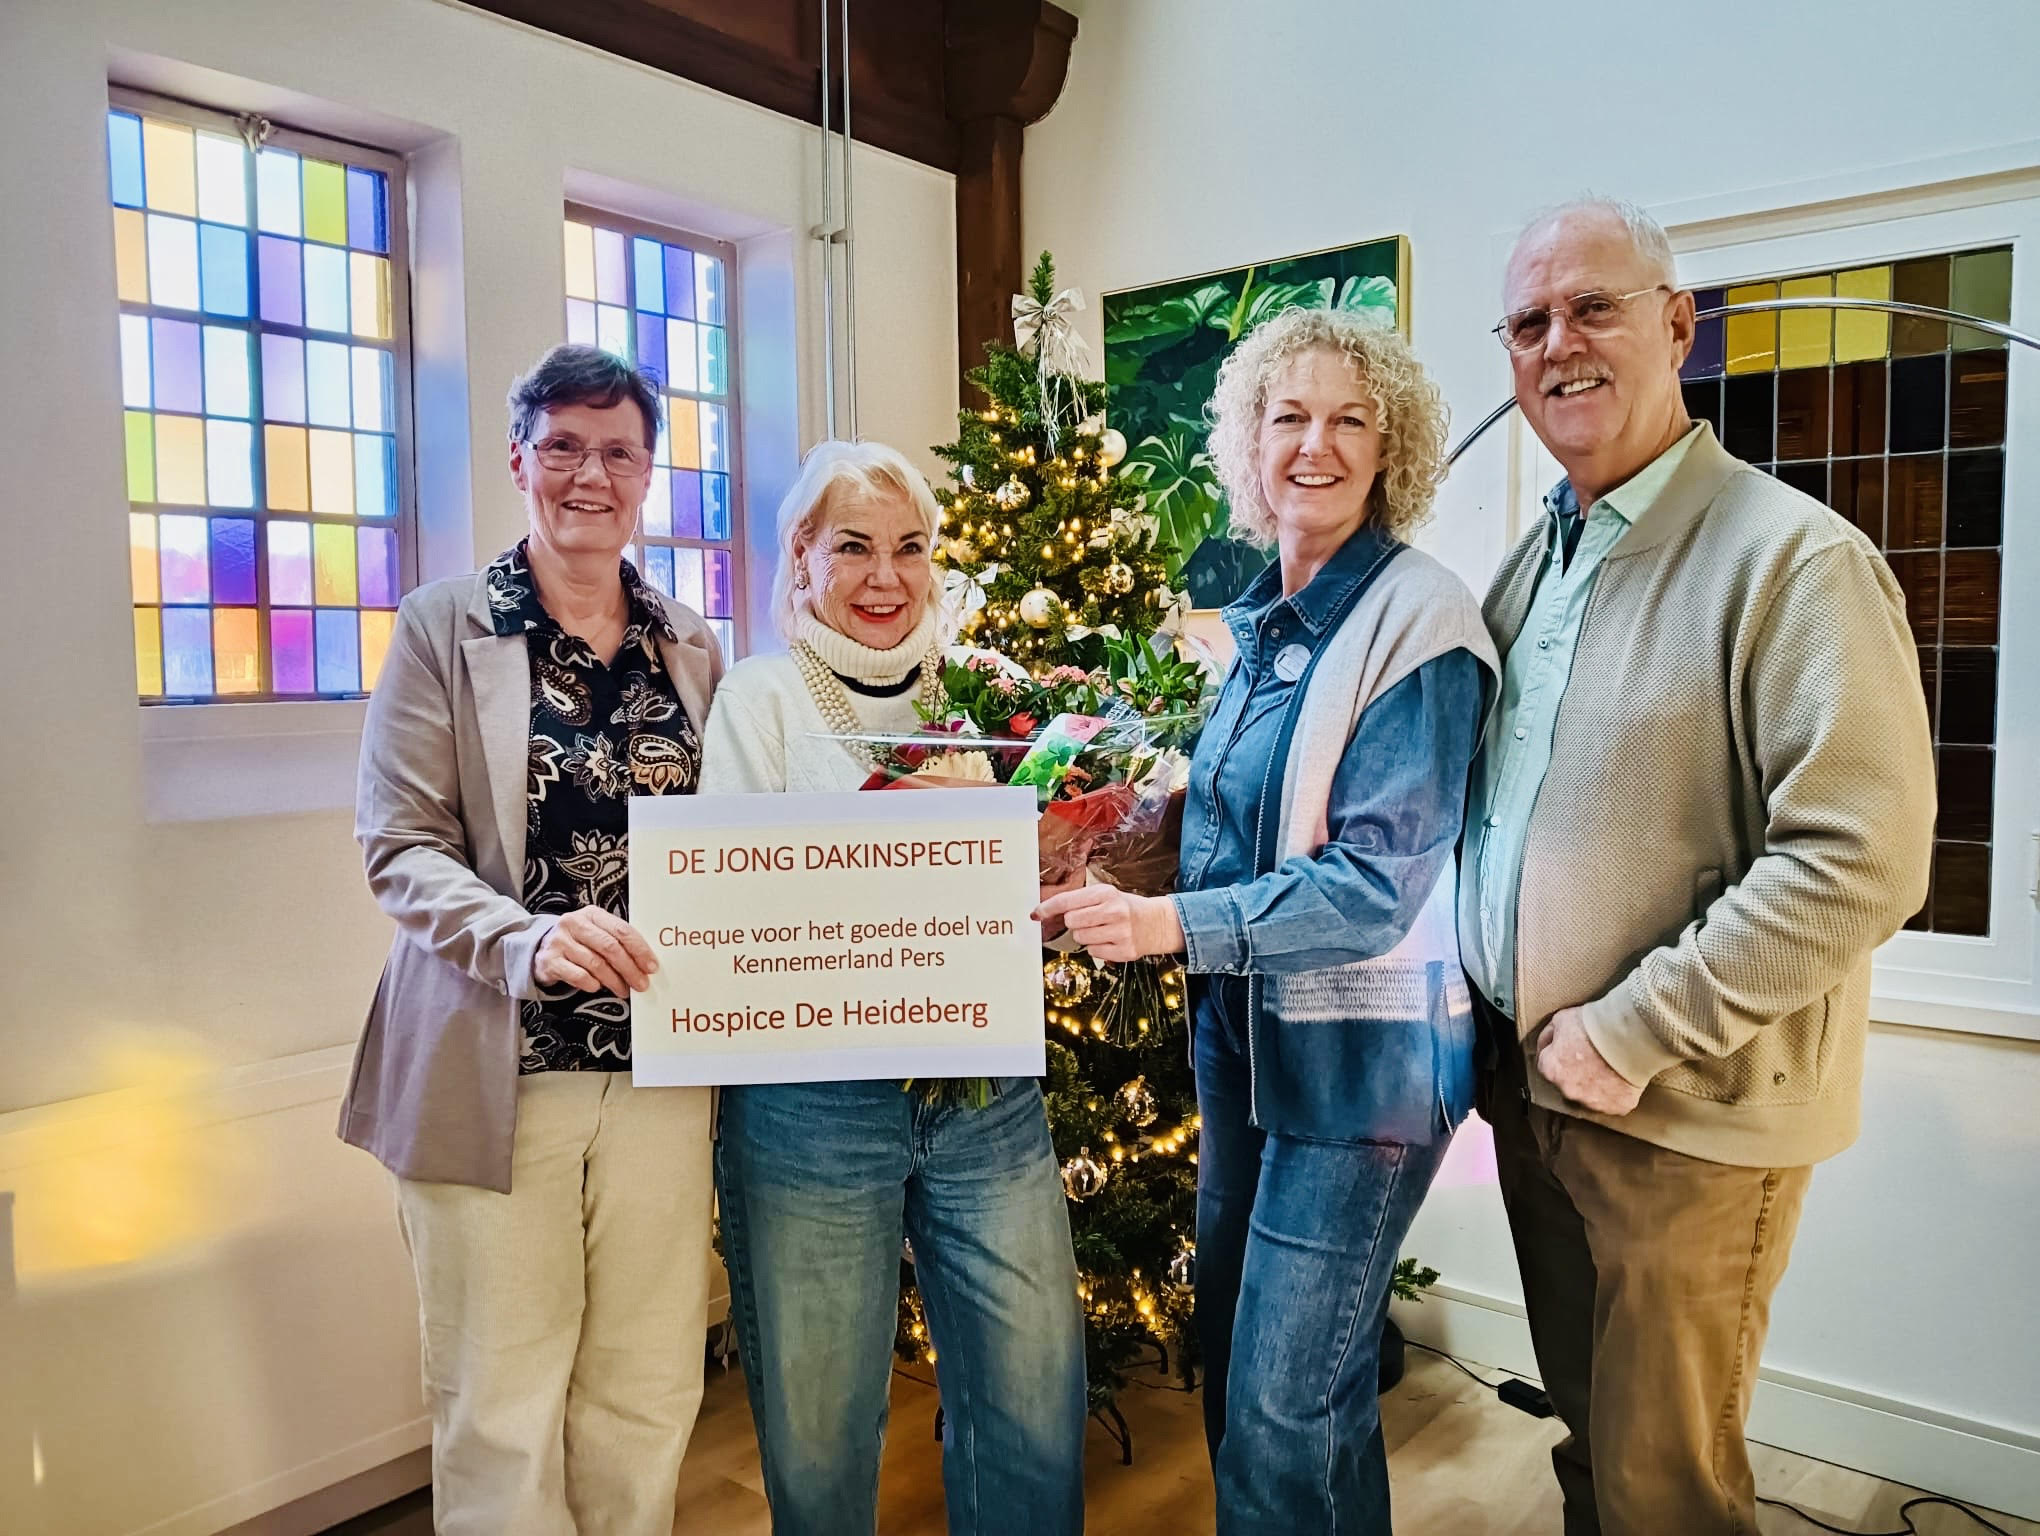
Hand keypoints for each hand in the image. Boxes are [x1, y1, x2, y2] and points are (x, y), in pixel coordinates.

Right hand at [534, 906, 657, 997]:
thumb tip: (645, 962)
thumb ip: (617, 941)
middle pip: (610, 947)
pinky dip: (592, 984)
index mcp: (592, 914)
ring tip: (623, 989)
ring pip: (596, 964)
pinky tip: (597, 987)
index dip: (640, 950)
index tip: (651, 966)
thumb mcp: (596, 932)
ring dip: (614, 980)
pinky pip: (578, 976)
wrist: (540, 948)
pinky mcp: (550, 961)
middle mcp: (574, 924)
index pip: (622, 930)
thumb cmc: (578, 941)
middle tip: (641, 984)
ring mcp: (560, 942)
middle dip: (630, 968)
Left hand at [1032, 881, 1183, 962]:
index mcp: (1106, 893)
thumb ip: (1080, 901)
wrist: (1157, 923)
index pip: (1068, 900)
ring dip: (1085, 936)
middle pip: (1071, 921)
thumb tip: (1046, 910)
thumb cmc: (1125, 908)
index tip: (1036, 913)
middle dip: (1074, 922)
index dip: (1048, 908)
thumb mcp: (1106, 895)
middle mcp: (1114, 911)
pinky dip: (1096, 948)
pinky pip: (1093, 952)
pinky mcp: (1125, 950)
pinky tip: (1109, 940)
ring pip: (1080, 938)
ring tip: (1102, 930)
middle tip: (1089, 920)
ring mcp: (1120, 932)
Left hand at [1534, 1006, 1644, 1115]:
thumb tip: (1548, 1043)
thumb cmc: (1597, 1025)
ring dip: (1596, 1085)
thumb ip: (1551, 1035)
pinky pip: (1614, 1102)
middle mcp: (1569, 1091)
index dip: (1557, 1053)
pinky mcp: (1617, 1107)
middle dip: (1576, 1072)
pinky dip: (1617, 1093)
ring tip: (1609, 1066)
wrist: (1631, 1035)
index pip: (1546, 1064)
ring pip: (1590, 1096)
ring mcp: (1593, 1102)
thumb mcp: (1562, 1019)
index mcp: (1551, 1070)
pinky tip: (1623, 1077)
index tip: (1568, 1046)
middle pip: (1567, 1083)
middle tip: (1592, 1056)